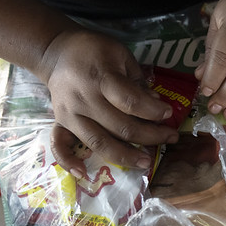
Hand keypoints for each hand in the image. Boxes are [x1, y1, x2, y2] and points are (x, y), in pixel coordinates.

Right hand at [36, 29, 178, 176]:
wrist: (56, 52)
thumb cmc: (94, 51)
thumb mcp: (120, 55)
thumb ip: (138, 82)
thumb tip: (156, 106)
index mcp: (101, 77)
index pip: (131, 102)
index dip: (153, 112)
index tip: (168, 114)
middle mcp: (84, 99)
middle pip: (120, 126)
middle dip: (150, 136)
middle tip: (170, 139)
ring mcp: (70, 113)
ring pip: (99, 142)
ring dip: (125, 156)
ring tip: (146, 163)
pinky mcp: (60, 122)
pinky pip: (60, 145)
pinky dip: (68, 162)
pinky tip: (83, 174)